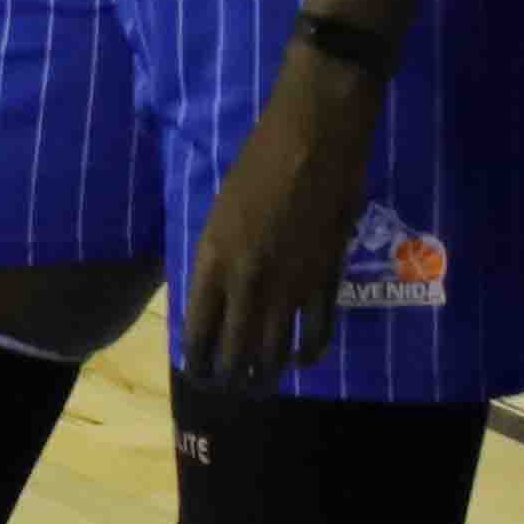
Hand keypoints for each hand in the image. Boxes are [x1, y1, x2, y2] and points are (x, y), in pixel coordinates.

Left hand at [178, 56, 385, 389]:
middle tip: (227, 388)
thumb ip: (217, 258)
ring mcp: (290, 287)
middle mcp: (247, 283)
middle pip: (233, 355)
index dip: (197, 360)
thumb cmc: (258, 161)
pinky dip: (308, 353)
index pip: (198, 332)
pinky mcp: (326, 281)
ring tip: (258, 386)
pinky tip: (301, 359)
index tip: (198, 371)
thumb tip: (216, 298)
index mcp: (212, 261)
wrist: (314, 135)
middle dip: (227, 379)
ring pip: (274, 355)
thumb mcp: (220, 211)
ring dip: (265, 376)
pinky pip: (317, 333)